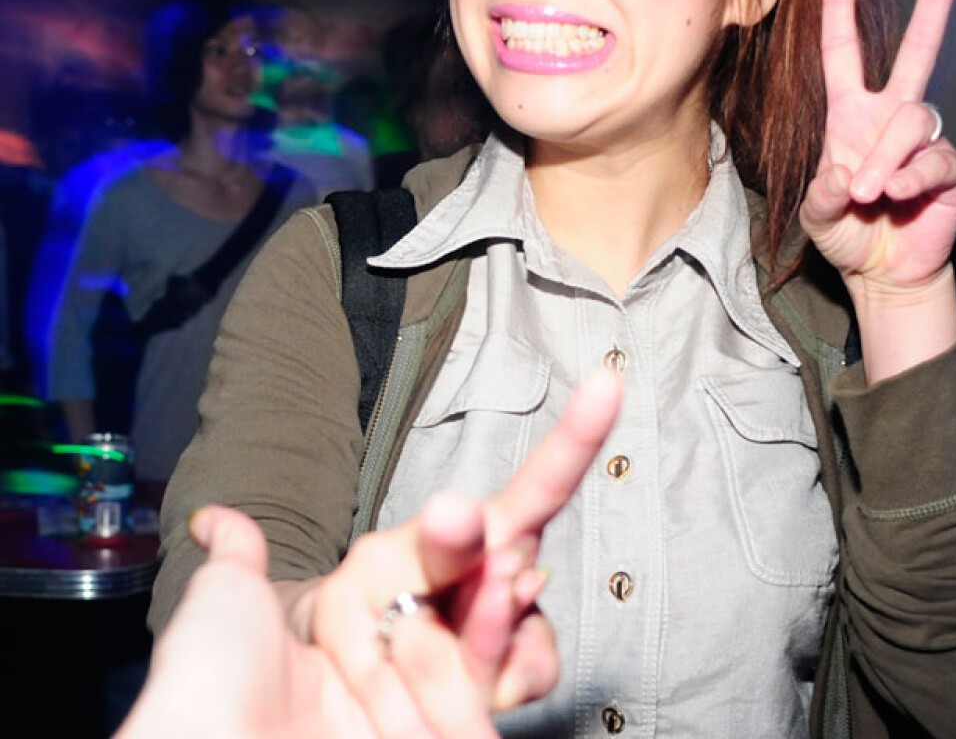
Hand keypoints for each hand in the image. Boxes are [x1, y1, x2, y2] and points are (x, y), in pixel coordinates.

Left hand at [120, 369, 621, 738]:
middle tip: (456, 567)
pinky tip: (448, 696)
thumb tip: (213, 520)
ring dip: (480, 622)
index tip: (609, 384)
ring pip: (522, 618)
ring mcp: (467, 665)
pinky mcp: (479, 711)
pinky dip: (496, 665)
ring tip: (408, 659)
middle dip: (494, 546)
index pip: (495, 505)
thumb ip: (241, 556)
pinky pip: (525, 671)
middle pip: (516, 553)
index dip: (565, 445)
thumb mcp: (229, 604)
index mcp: (403, 572)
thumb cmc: (220, 687)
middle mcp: (447, 611)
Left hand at [799, 0, 955, 377]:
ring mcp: (921, 141)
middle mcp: (888, 117)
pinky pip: (932, 160)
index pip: (843, 57)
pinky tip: (896, 196)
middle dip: (936, 2)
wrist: (880, 270)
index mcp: (849, 117)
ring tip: (870, 193)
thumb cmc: (845, 232)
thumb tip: (850, 175)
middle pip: (916, 51)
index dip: (840, 15)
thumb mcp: (817, 212)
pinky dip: (910, 179)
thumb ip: (824, 192)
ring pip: (911, 120)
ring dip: (885, 157)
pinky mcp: (948, 167)